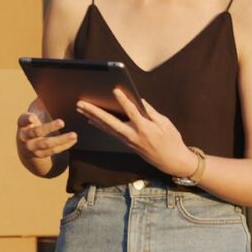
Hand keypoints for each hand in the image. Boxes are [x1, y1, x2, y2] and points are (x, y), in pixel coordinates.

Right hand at [16, 98, 76, 163]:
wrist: (26, 146)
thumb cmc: (33, 123)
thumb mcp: (34, 113)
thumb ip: (40, 103)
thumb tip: (49, 88)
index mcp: (23, 124)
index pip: (22, 120)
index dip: (26, 119)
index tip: (32, 117)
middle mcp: (25, 137)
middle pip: (36, 133)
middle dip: (49, 127)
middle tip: (62, 122)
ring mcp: (32, 147)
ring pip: (47, 144)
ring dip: (61, 139)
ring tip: (74, 134)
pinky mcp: (40, 155)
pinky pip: (53, 151)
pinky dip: (65, 145)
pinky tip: (74, 140)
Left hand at [76, 89, 197, 177]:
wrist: (171, 161)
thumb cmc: (171, 140)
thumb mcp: (164, 123)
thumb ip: (150, 111)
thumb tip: (138, 100)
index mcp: (145, 128)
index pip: (132, 111)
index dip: (123, 100)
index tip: (114, 90)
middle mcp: (133, 135)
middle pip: (110, 122)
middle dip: (94, 112)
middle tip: (81, 103)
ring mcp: (128, 141)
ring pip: (106, 128)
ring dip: (92, 118)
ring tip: (80, 109)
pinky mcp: (126, 144)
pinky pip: (110, 133)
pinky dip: (100, 126)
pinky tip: (91, 120)